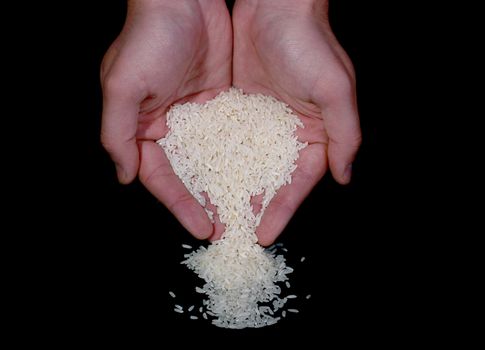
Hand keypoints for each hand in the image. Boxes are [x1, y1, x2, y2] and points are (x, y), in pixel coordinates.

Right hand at [101, 0, 231, 238]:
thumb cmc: (147, 38)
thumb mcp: (122, 86)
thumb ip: (117, 134)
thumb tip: (125, 178)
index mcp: (140, 128)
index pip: (160, 177)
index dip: (179, 204)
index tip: (201, 227)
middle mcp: (168, 127)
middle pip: (187, 176)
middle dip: (204, 203)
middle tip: (225, 229)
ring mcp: (196, 117)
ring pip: (211, 161)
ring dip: (225, 187)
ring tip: (245, 213)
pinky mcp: (220, 103)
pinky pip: (231, 137)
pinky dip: (242, 158)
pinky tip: (258, 177)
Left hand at [231, 0, 361, 244]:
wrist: (274, 5)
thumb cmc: (309, 43)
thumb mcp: (335, 89)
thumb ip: (344, 134)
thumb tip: (344, 177)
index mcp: (316, 133)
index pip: (299, 182)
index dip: (283, 209)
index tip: (265, 234)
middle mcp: (288, 132)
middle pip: (271, 180)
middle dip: (256, 207)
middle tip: (236, 234)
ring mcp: (261, 122)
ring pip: (246, 165)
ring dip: (233, 190)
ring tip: (216, 216)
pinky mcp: (238, 108)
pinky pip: (226, 142)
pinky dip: (216, 162)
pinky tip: (202, 180)